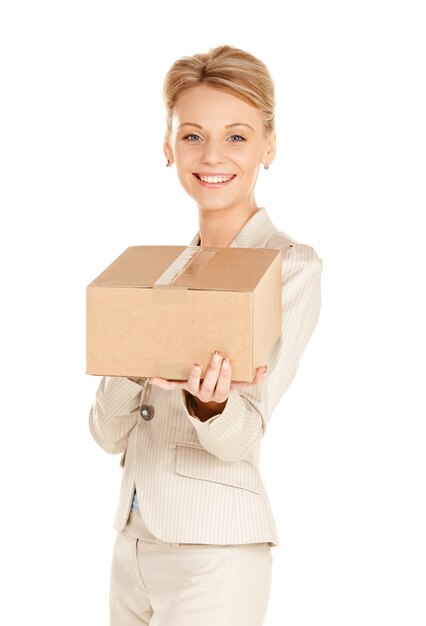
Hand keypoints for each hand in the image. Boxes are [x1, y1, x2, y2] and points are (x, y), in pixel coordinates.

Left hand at [148, 350, 266, 403]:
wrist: (210, 397)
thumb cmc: (226, 384)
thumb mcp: (240, 383)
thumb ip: (253, 378)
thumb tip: (263, 368)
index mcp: (220, 393)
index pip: (224, 387)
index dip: (225, 376)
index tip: (227, 362)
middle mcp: (206, 394)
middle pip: (209, 386)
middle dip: (213, 371)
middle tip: (216, 354)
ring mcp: (193, 389)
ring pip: (192, 386)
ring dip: (194, 375)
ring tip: (196, 363)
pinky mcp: (182, 385)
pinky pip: (171, 386)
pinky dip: (162, 383)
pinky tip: (152, 377)